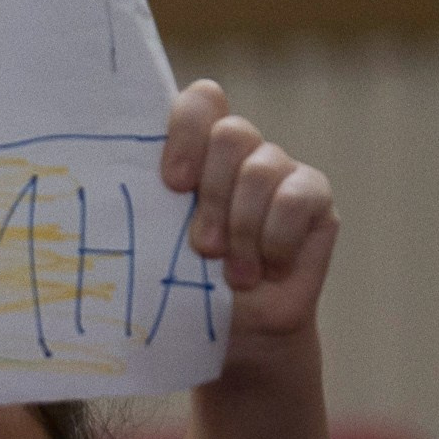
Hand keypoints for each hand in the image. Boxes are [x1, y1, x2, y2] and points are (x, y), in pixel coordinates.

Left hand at [160, 80, 337, 342]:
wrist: (236, 337)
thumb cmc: (188, 287)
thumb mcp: (159, 243)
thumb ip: (151, 201)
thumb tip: (124, 180)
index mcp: (197, 151)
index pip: (202, 101)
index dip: (188, 131)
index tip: (174, 183)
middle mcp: (241, 152)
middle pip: (231, 133)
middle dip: (213, 196)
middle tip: (203, 248)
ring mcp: (280, 170)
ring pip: (261, 168)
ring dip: (241, 229)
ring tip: (233, 273)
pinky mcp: (315, 196)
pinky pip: (295, 198)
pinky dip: (275, 240)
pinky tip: (267, 269)